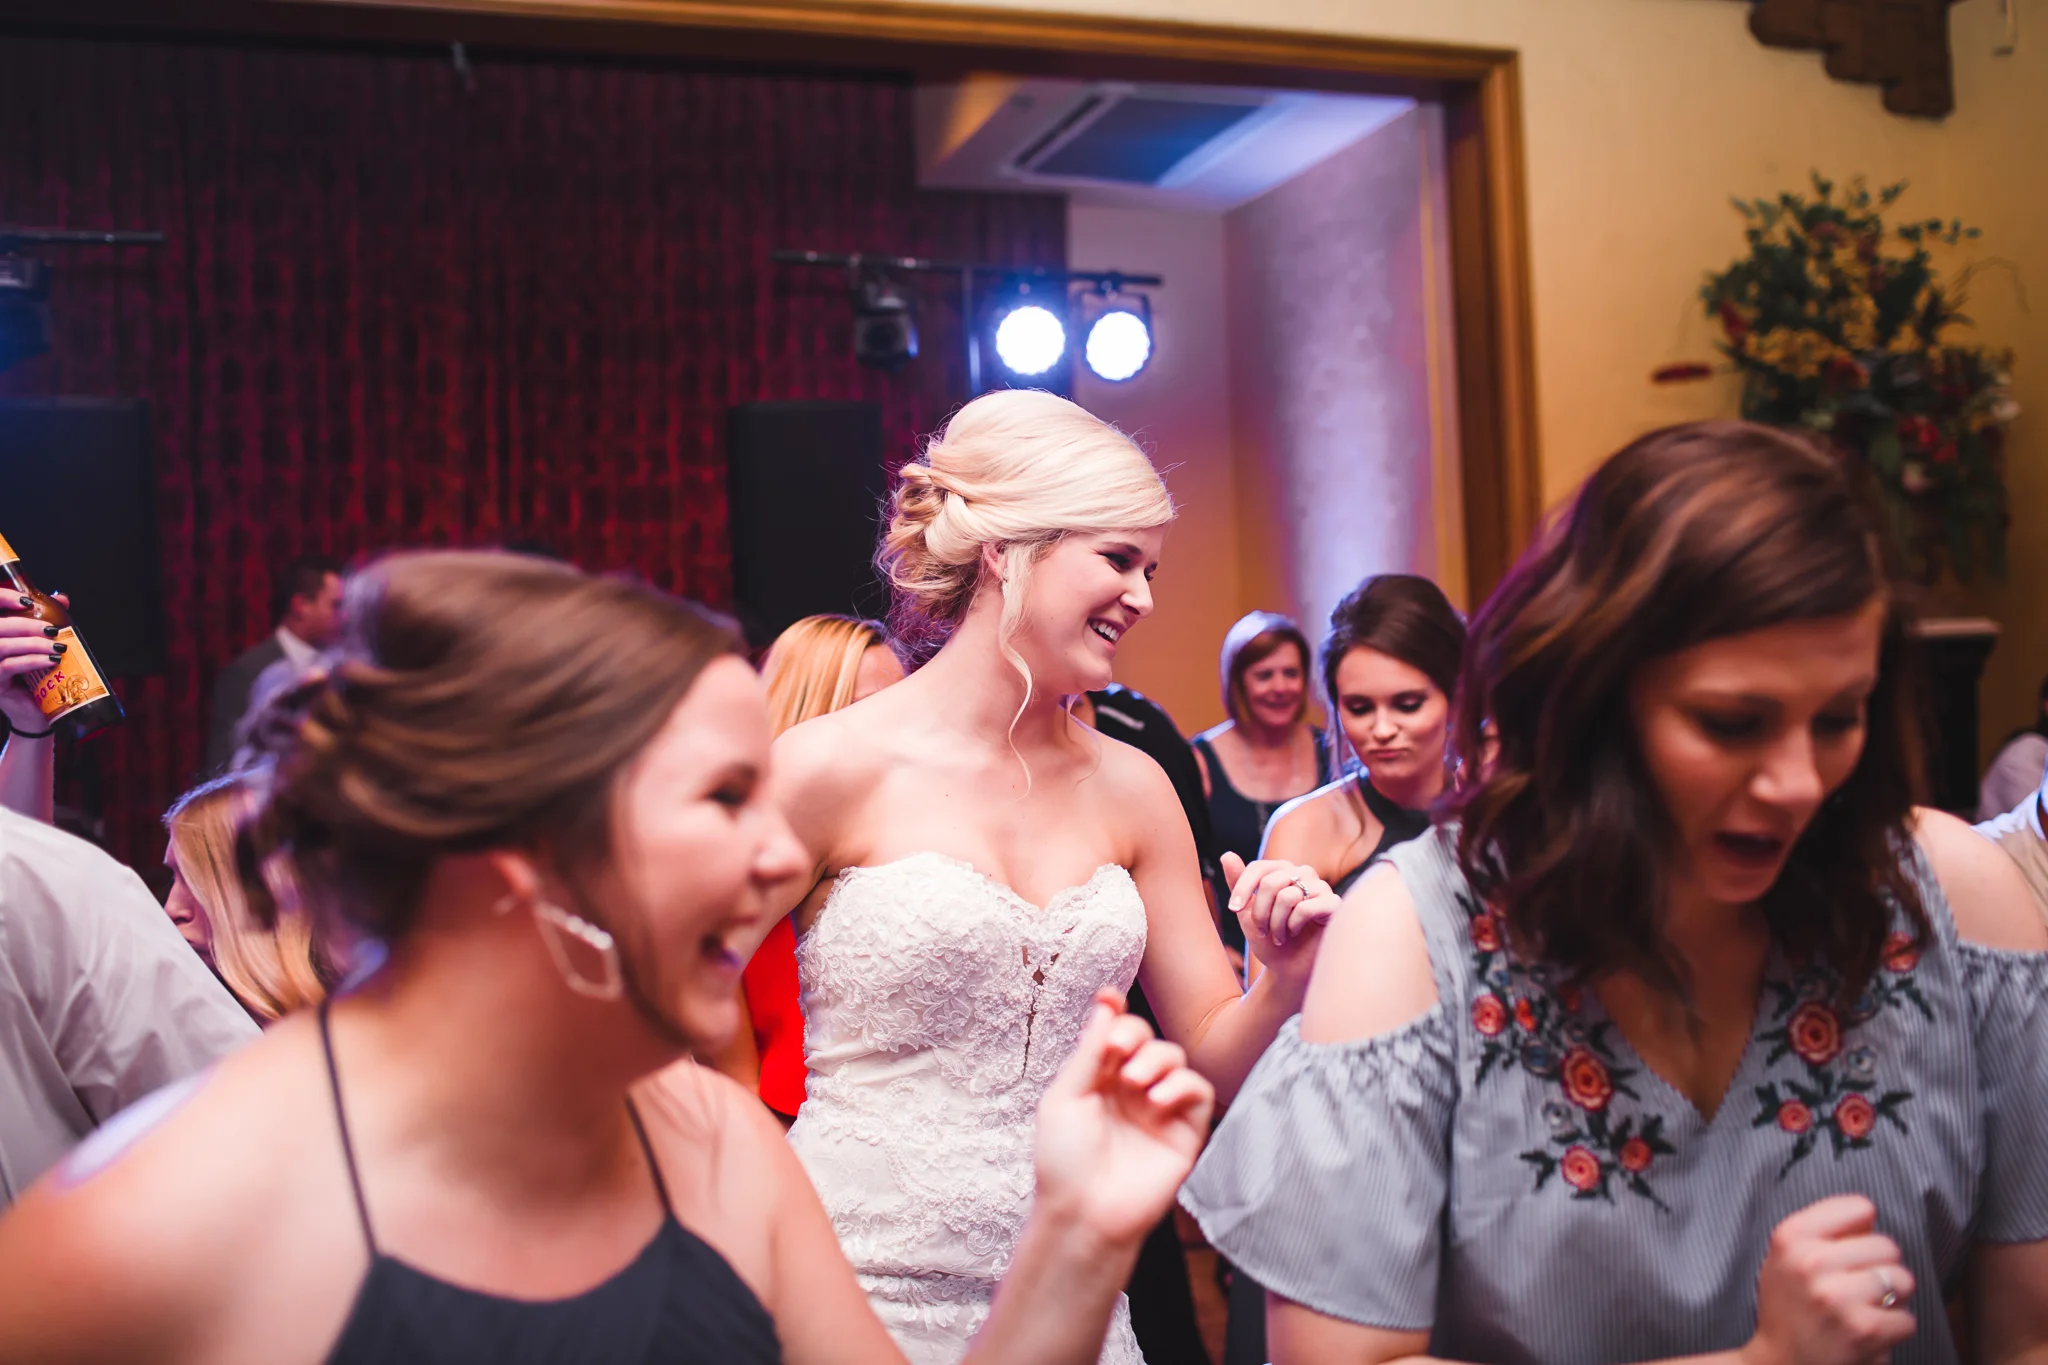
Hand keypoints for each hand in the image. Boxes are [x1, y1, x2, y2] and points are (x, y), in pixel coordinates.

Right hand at [0, 593, 63, 733]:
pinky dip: (32, 660)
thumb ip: (46, 620)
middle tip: (52, 630)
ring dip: (32, 643)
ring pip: (2, 645)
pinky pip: (9, 666)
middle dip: (26, 624)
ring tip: (57, 646)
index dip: (3, 598)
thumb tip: (62, 598)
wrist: (37, 712)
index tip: (27, 601)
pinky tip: (51, 660)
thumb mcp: (42, 645)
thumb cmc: (38, 676)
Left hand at [1033, 989, 1214, 1247]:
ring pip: (1174, 1057)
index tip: (1109, 998)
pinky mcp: (1184, 1130)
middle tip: (1119, 1050)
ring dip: (1156, 1059)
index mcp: (1097, 1079)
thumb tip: (1107, 1005)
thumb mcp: (1065, 1098)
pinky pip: (1198, 1090)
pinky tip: (1156, 1100)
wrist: (1085, 1214)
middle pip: (1145, 1038)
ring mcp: (1158, 1109)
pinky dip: (1181, 1084)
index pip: (1113, 1034)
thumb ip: (1090, 1052)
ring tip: (1135, 1083)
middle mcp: (1129, 1089)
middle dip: (1134, 1034)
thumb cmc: (1064, 1161)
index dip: (1114, 1012)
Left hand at [1223, 851, 1337, 983]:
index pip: (1259, 868)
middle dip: (1260, 913)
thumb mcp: (1248, 912)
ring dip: (1276, 924)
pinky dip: (1293, 925)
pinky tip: (1295, 934)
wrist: (1290, 970)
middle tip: (1263, 931)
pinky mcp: (1334, 904)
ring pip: (1287, 896)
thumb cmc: (1270, 939)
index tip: (1233, 910)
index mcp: (1283, 871)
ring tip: (1279, 936)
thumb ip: (1238, 883)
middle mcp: (1304, 873)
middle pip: (1270, 883)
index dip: (1242, 888)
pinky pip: (1306, 908)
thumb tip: (1227, 854)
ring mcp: (1321, 887)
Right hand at [1745, 1195, 1914, 1364]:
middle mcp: (1811, 1262)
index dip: (1863, 1231)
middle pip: (1887, 1246)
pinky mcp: (1863, 1330)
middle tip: (1858, 1288)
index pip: (1859, 1208)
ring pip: (1902, 1280)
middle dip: (1881, 1268)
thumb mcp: (1785, 1258)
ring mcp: (1838, 1297)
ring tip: (1866, 1309)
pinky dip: (1894, 1330)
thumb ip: (1822, 1231)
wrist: (1781, 1364)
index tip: (1851, 1249)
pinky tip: (1869, 1334)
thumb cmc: (1789, 1308)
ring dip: (1892, 1299)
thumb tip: (1871, 1215)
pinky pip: (1907, 1320)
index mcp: (1791, 1237)